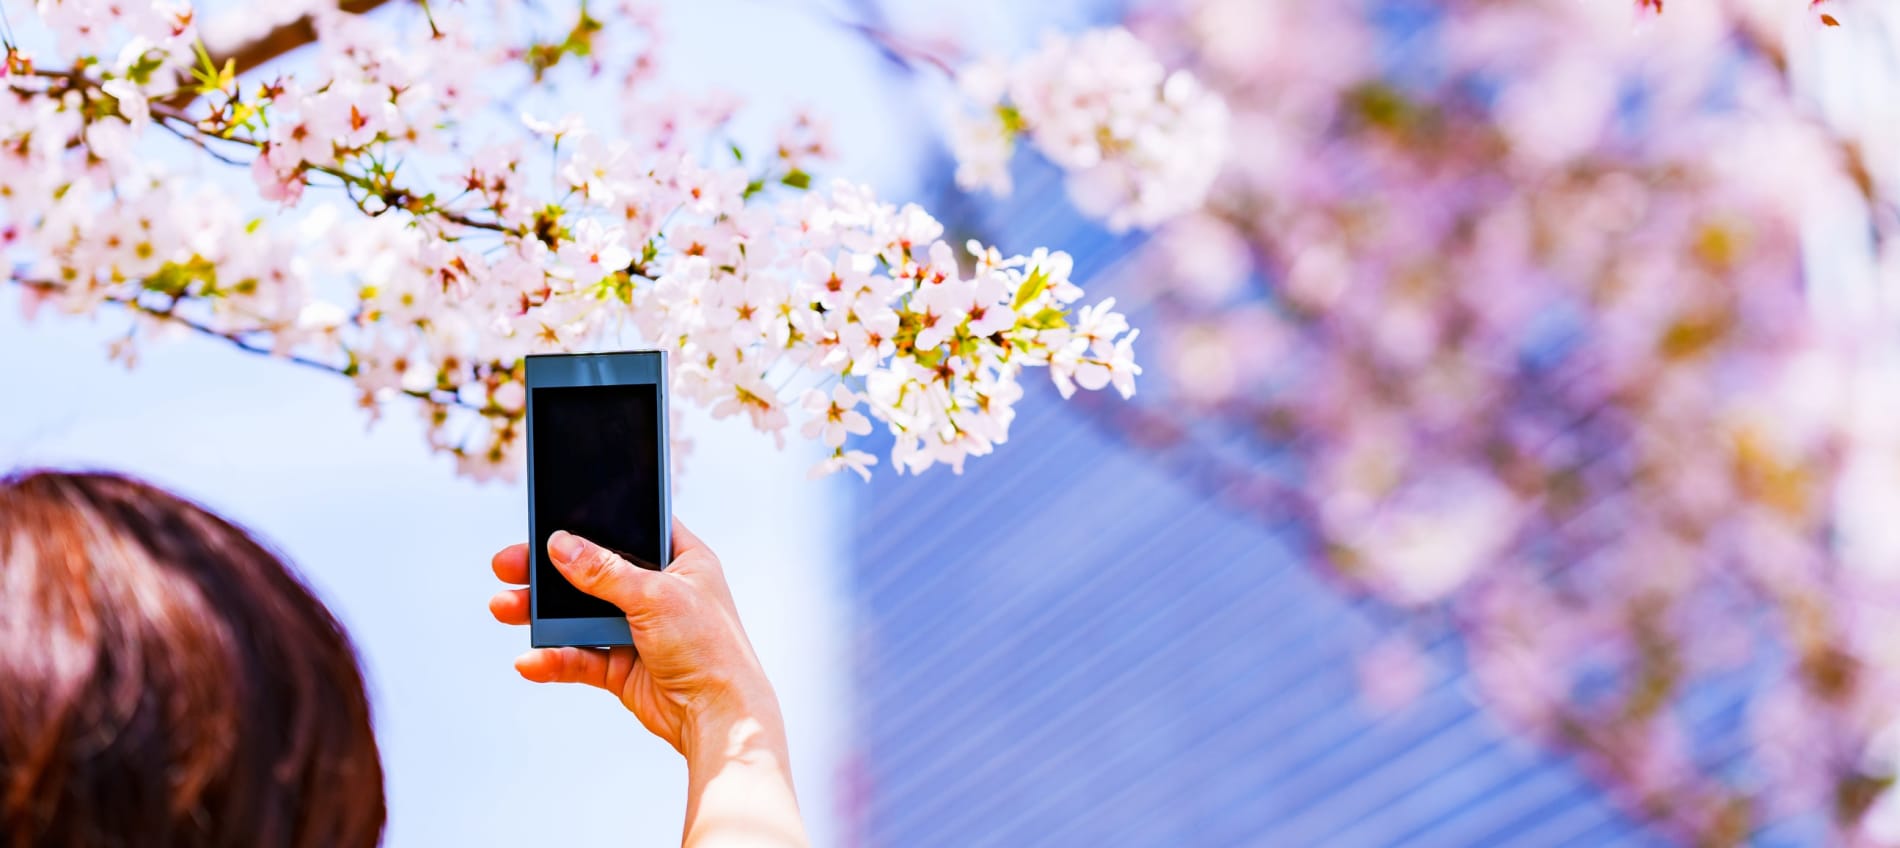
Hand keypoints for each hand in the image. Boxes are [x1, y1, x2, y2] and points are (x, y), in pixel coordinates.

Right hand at [488, 521, 807, 846]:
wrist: (719, 718)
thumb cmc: (707, 647)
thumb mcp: (655, 596)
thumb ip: (604, 570)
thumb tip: (559, 545)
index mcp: (681, 559)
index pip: (632, 527)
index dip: (593, 519)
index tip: (550, 514)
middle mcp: (658, 591)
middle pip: (592, 572)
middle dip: (548, 571)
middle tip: (506, 565)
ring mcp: (638, 629)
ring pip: (578, 614)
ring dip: (541, 613)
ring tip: (503, 608)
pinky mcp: (622, 666)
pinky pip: (580, 656)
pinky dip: (555, 658)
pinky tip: (530, 661)